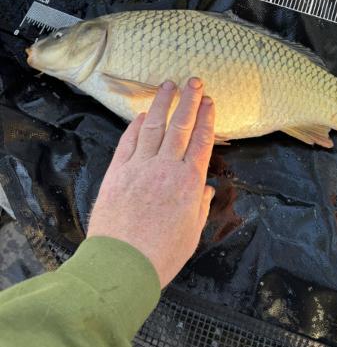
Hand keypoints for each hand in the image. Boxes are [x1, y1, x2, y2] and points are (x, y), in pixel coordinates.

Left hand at [87, 77, 215, 286]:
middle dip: (189, 101)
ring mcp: (139, 167)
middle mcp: (166, 168)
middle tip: (194, 81)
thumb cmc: (162, 254)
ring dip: (162, 104)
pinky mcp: (117, 172)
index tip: (209, 101)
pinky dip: (136, 126)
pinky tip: (142, 115)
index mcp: (189, 182)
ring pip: (154, 127)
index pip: (201, 141)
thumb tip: (204, 188)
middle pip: (180, 127)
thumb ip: (200, 206)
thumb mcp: (192, 233)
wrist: (122, 265)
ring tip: (169, 85)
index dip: (206, 118)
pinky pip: (128, 142)